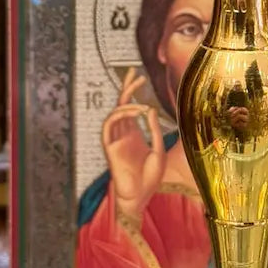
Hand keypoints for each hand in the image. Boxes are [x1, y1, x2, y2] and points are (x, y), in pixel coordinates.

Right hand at [101, 69, 165, 223]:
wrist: (140, 196)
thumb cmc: (151, 178)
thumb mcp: (159, 150)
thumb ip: (154, 129)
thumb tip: (149, 108)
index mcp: (134, 134)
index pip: (132, 108)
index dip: (133, 91)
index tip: (140, 76)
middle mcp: (123, 134)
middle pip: (121, 104)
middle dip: (126, 87)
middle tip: (134, 71)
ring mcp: (115, 140)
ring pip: (115, 113)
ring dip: (126, 103)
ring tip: (140, 100)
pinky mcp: (109, 147)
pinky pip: (109, 126)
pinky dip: (120, 115)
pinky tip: (134, 111)